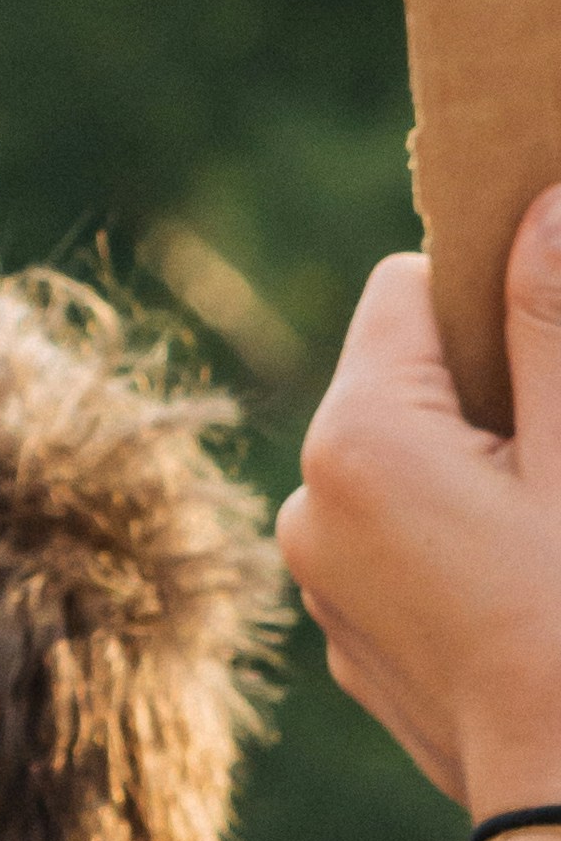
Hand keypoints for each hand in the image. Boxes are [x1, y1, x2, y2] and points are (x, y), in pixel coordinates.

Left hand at [279, 198, 560, 813]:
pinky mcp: (350, 638)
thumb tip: (541, 202)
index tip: (560, 341)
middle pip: (402, 376)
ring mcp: (319, 582)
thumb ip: (554, 323)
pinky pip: (398, 540)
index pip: (406, 287)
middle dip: (492, 389)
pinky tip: (524, 586)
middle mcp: (306, 503)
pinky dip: (457, 537)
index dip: (495, 296)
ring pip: (404, 460)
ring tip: (549, 528)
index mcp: (357, 439)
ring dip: (479, 464)